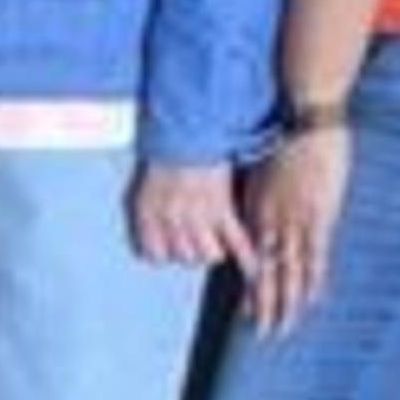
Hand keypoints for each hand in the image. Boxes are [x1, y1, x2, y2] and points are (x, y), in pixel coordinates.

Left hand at [130, 161, 255, 274]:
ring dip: (214, 248)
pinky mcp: (222, 210)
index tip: (172, 248)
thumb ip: (150, 215)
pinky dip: (246, 255)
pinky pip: (235, 240)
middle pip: (185, 258)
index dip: (165, 253)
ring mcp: (197, 217)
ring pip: (209, 255)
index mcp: (148, 214)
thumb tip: (158, 245)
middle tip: (197, 237)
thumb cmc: (166, 156)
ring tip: (216, 238)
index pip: (155, 255)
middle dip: (192, 250)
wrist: (188, 132)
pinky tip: (253, 267)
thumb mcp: (146, 186)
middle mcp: (170, 220)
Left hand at [242, 125, 351, 333]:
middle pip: (267, 272)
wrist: (303, 115)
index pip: (253, 259)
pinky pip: (313, 255)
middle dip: (265, 304)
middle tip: (262, 333)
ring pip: (287, 271)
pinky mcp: (317, 215)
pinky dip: (311, 280)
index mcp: (258, 209)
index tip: (248, 311)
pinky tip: (308, 301)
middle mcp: (271, 220)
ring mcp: (293, 220)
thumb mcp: (264, 168)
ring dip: (285, 302)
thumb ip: (263, 194)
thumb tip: (264, 212)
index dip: (252, 287)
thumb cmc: (285, 135)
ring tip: (280, 328)